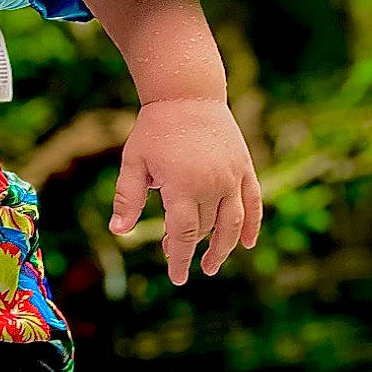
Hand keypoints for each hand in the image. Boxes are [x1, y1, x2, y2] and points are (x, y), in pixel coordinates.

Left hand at [109, 99, 263, 285]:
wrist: (187, 94)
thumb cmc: (155, 128)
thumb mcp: (134, 161)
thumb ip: (128, 197)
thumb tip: (118, 232)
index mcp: (182, 185)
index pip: (183, 235)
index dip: (179, 259)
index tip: (177, 278)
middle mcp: (212, 184)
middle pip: (205, 229)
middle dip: (191, 248)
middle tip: (177, 258)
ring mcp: (232, 176)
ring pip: (233, 223)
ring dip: (224, 248)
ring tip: (212, 265)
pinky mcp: (245, 167)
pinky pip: (254, 202)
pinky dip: (252, 225)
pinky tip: (247, 244)